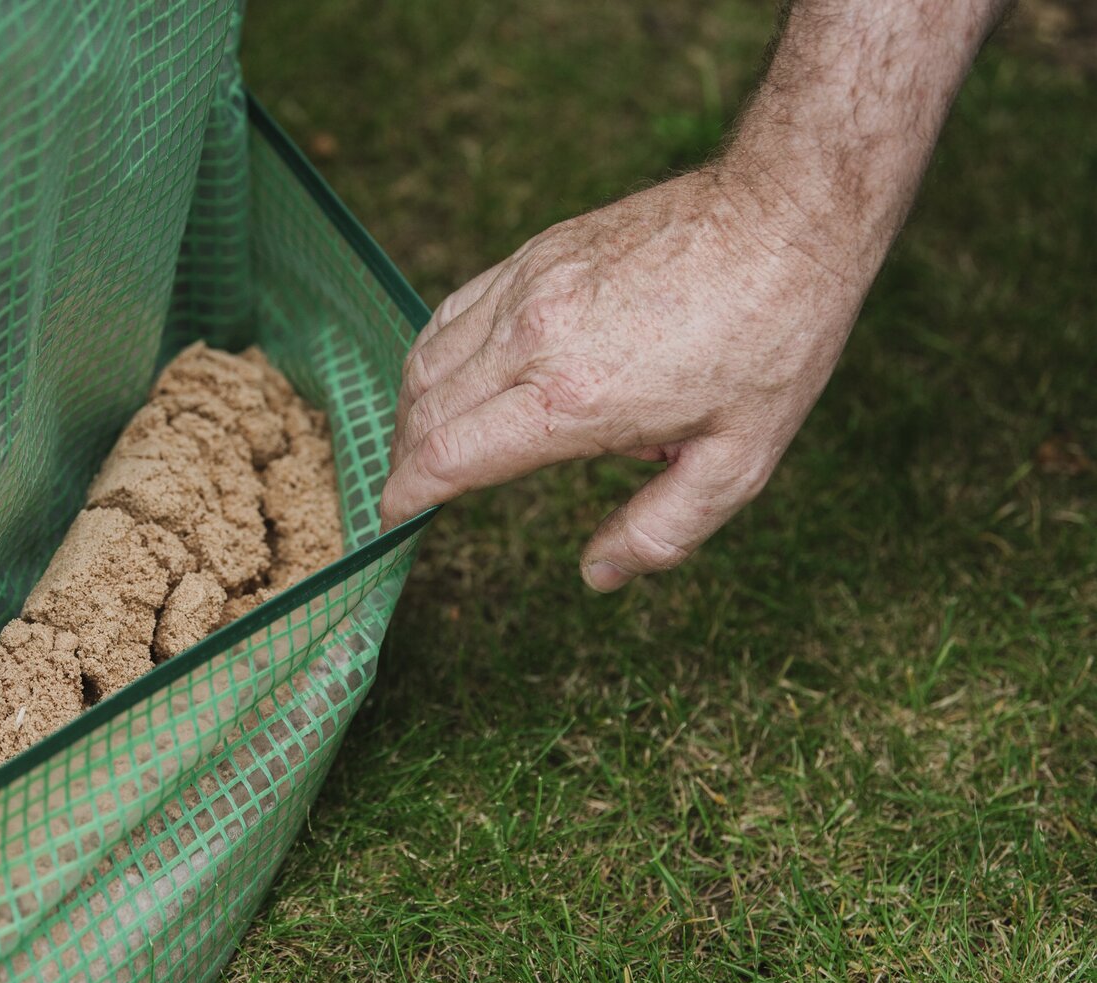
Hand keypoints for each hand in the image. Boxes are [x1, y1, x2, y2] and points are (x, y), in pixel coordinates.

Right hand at [379, 164, 870, 590]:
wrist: (785, 213)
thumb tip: (596, 574)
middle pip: (424, 412)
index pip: (446, 459)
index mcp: (573, 400)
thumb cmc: (773, 339)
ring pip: (427, 357)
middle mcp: (533, 340)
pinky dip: (432, 354)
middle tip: (410, 494)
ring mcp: (528, 287)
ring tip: (423, 446)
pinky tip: (448, 377)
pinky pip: (454, 310)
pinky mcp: (536, 253)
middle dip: (403, 463)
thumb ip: (662, 529)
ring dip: (411, 411)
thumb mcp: (740, 460)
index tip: (392, 521)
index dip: (405, 497)